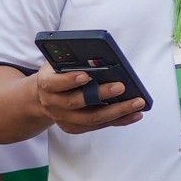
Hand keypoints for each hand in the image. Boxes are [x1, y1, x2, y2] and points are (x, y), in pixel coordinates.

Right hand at [29, 63, 146, 133]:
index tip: (86, 75)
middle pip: (76, 102)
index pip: (55, 83)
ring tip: (137, 103)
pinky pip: (99, 126)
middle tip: (121, 86)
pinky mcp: (74, 127)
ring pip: (90, 118)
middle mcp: (52, 103)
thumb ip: (73, 59)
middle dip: (100, 94)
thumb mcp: (59, 62)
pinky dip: (119, 120)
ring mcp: (63, 118)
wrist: (43, 97)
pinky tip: (135, 114)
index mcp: (46, 83)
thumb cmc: (58, 73)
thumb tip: (100, 54)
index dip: (69, 80)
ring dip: (117, 111)